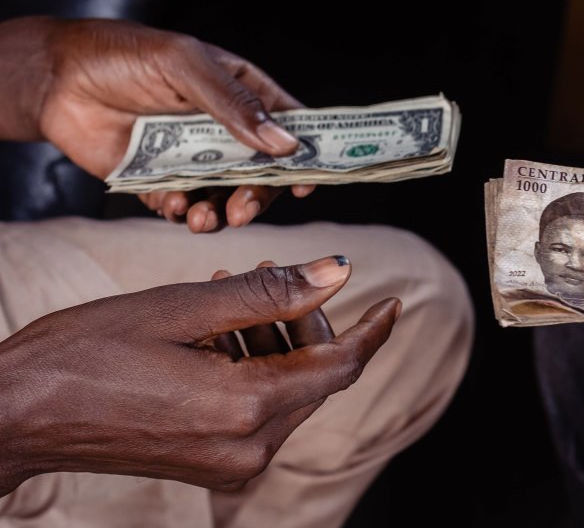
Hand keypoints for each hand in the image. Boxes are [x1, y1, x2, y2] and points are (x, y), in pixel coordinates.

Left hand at [0, 16, 314, 231]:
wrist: (57, 80)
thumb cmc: (124, 56)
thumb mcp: (185, 67)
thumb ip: (234, 106)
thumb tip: (284, 144)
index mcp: (241, 93)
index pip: (288, 126)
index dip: (305, 156)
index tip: (304, 184)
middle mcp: (224, 129)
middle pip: (261, 172)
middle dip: (256, 196)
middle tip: (241, 211)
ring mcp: (194, 157)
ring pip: (225, 196)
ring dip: (221, 214)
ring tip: (203, 219)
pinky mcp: (162, 181)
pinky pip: (184, 206)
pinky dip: (184, 214)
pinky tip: (174, 208)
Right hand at [0, 255, 400, 494]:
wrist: (16, 415)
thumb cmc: (86, 353)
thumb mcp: (182, 306)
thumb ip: (270, 294)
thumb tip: (339, 272)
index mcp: (247, 408)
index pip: (340, 367)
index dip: (371, 331)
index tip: (393, 303)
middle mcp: (249, 447)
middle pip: (314, 377)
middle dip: (304, 323)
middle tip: (265, 276)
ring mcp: (230, 462)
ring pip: (287, 391)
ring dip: (272, 340)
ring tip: (226, 296)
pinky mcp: (212, 464)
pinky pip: (257, 410)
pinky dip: (251, 366)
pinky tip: (216, 332)